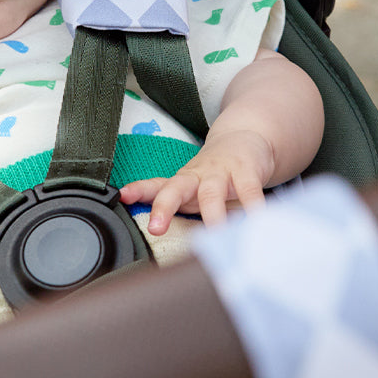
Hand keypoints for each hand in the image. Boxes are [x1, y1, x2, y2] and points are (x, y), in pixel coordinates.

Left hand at [120, 127, 274, 235]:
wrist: (244, 139)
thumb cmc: (213, 174)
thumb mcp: (192, 191)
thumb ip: (177, 211)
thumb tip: (156, 237)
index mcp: (181, 183)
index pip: (155, 187)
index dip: (139, 191)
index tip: (123, 197)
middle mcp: (197, 176)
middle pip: (176, 189)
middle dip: (163, 207)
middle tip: (155, 228)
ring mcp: (221, 173)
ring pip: (211, 195)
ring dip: (212, 216)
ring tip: (213, 237)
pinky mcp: (246, 172)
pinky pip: (250, 192)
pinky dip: (253, 209)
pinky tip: (255, 225)